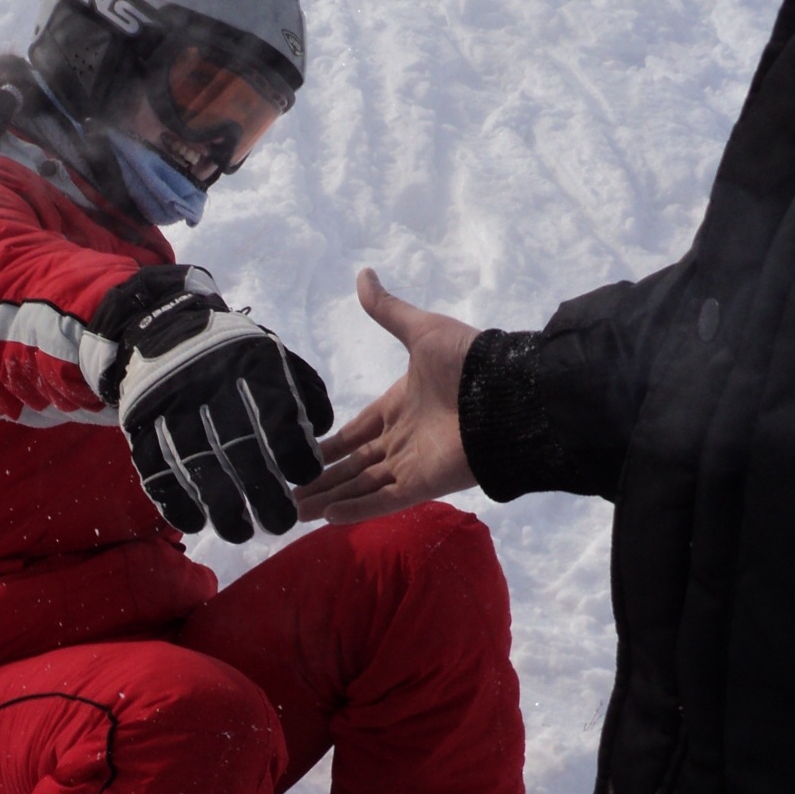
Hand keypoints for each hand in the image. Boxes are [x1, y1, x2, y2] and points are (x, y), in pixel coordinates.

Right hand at [97, 268, 332, 544]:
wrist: (158, 331)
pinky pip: (156, 470)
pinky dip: (175, 501)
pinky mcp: (141, 427)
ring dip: (220, 507)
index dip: (295, 452)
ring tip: (239, 531)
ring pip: (198, 465)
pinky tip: (194, 522)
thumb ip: (301, 388)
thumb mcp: (269, 354)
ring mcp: (170, 409)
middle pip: (238, 448)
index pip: (277, 415)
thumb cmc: (229, 354)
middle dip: (264, 492)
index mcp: (247, 366)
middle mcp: (208, 387)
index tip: (306, 478)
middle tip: (281, 523)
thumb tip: (321, 432)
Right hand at [293, 269, 478, 524]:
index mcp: (399, 405)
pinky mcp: (423, 485)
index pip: (356, 432)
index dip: (330, 445)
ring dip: (329, 498)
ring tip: (294, 512)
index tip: (301, 455)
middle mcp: (402, 439)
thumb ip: (388, 310)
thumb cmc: (467, 363)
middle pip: (353, 464)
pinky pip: (383, 500)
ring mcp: (411, 464)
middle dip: (321, 479)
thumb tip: (363, 274)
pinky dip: (356, 510)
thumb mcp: (421, 331)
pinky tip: (326, 518)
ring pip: (361, 486)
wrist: (508, 395)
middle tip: (286, 494)